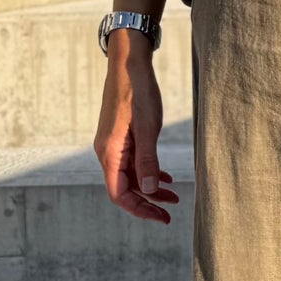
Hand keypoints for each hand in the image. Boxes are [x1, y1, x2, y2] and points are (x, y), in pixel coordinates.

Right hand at [94, 36, 179, 222]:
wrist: (129, 63)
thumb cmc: (138, 92)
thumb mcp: (148, 128)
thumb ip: (148, 160)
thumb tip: (149, 190)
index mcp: (109, 152)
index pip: (119, 194)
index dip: (140, 209)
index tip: (161, 217)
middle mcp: (107, 151)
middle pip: (124, 188)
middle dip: (148, 202)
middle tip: (171, 211)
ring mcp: (113, 144)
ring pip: (130, 176)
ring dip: (150, 188)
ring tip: (174, 196)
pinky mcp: (120, 137)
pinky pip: (132, 162)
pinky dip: (148, 172)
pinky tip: (164, 177)